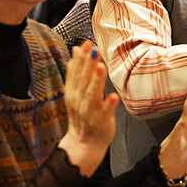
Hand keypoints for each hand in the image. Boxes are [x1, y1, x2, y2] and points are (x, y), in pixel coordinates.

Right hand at [58, 41, 118, 175]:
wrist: (84, 143)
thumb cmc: (83, 114)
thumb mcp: (75, 91)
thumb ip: (76, 70)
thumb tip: (76, 48)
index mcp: (73, 91)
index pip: (75, 71)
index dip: (80, 57)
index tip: (86, 44)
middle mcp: (79, 100)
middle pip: (83, 80)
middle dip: (88, 64)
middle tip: (93, 49)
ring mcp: (90, 111)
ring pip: (92, 94)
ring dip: (97, 81)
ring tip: (101, 67)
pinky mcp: (102, 121)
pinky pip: (106, 112)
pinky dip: (109, 104)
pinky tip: (113, 96)